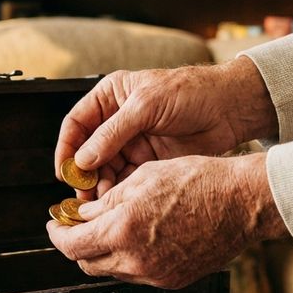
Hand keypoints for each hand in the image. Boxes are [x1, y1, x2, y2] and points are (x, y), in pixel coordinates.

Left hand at [47, 152, 287, 288]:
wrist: (243, 203)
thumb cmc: (198, 181)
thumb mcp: (143, 178)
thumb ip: (107, 201)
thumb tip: (84, 214)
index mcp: (124, 230)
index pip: (73, 245)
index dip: (58, 235)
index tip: (56, 224)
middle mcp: (136, 260)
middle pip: (88, 263)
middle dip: (77, 245)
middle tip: (77, 227)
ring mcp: (156, 275)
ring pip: (112, 271)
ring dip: (103, 252)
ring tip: (110, 228)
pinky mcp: (173, 281)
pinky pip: (138, 274)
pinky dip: (128, 258)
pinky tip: (138, 237)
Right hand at [54, 57, 275, 196]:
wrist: (228, 108)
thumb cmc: (191, 91)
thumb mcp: (146, 105)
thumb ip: (112, 133)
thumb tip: (84, 158)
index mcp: (110, 97)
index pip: (76, 124)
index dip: (66, 148)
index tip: (64, 170)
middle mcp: (117, 122)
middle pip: (87, 152)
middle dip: (83, 173)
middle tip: (82, 193)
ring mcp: (132, 143)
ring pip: (104, 170)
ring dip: (99, 186)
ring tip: (99, 201)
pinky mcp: (147, 163)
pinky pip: (124, 180)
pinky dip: (118, 192)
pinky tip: (116, 200)